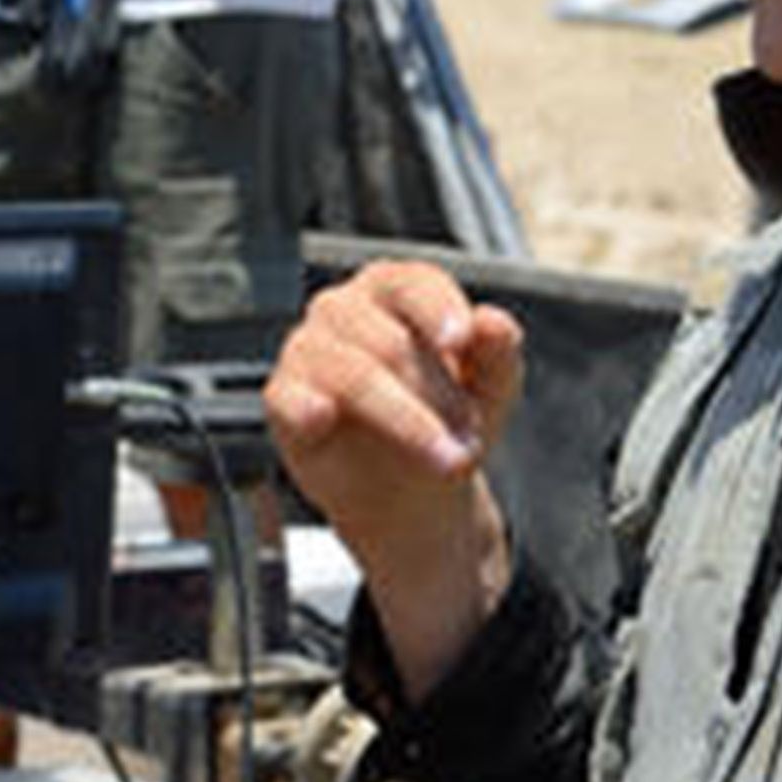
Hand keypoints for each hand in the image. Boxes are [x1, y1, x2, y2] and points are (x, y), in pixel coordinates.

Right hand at [263, 261, 521, 698]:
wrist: (418, 499)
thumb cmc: (451, 429)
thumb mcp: (491, 400)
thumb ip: (496, 359)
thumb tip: (497, 322)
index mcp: (395, 297)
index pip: (407, 281)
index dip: (434, 306)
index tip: (462, 340)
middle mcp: (344, 318)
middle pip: (377, 338)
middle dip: (428, 394)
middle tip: (467, 443)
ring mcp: (308, 361)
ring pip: (338, 370)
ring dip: (395, 416)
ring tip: (443, 456)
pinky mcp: (284, 409)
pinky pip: (283, 400)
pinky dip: (304, 409)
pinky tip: (325, 424)